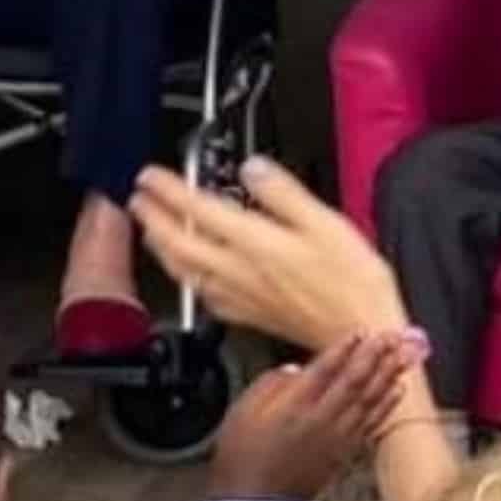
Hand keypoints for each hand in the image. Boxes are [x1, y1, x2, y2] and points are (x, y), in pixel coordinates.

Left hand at [132, 156, 408, 350]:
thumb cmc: (351, 281)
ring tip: (151, 231)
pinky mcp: (247, 314)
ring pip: (184, 270)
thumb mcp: (325, 221)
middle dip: (153, 218)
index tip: (150, 176)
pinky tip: (189, 274)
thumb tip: (252, 169)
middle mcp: (238, 271)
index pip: (198, 210)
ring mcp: (239, 296)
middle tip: (138, 199)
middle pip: (179, 243)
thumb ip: (282, 193)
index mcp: (254, 243)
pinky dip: (186, 276)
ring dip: (161, 247)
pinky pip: (202, 293)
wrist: (362, 332)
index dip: (169, 190)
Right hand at [211, 333, 413, 500]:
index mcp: (295, 405)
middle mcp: (321, 419)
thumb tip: (295, 370)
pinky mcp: (344, 453)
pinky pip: (371, 424)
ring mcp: (337, 438)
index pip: (327, 369)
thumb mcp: (241, 413)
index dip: (345, 348)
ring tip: (402, 356)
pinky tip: (397, 391)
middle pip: (355, 381)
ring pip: (369, 401)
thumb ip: (269, 385)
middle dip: (374, 356)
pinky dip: (386, 406)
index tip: (360, 332)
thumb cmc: (244, 458)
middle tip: (390, 337)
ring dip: (387, 376)